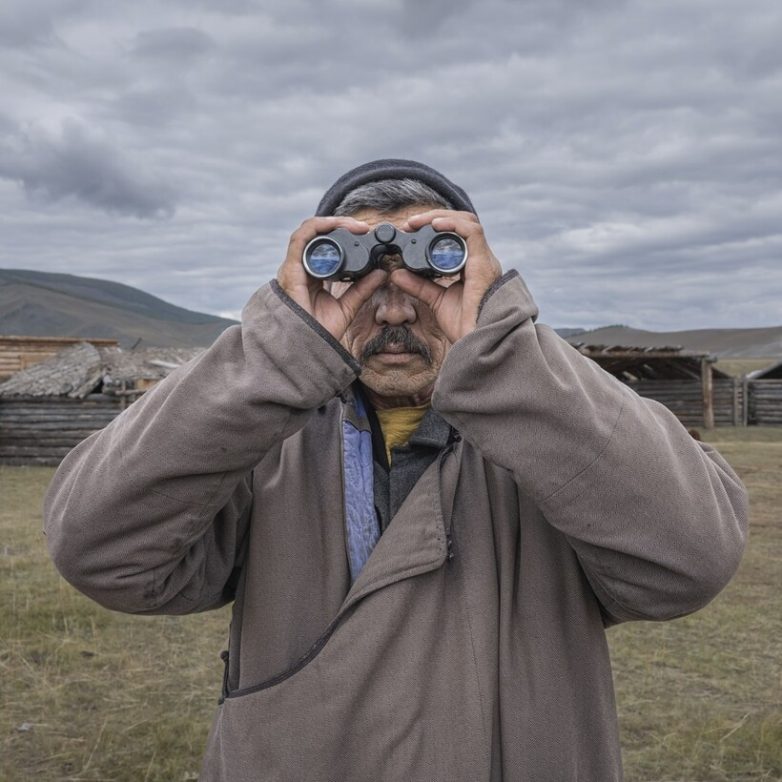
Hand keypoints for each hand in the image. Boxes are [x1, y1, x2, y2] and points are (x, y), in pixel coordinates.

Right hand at [276, 216, 387, 340]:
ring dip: (333, 223)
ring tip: (356, 226)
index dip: (345, 235)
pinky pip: (300, 238)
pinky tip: (336, 226)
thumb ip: (362, 289)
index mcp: (313, 275)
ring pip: (310, 231)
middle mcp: (302, 268)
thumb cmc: (321, 331)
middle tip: (365, 228)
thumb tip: (381, 273)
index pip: (326, 245)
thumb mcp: (348, 306)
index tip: (368, 236)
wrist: (307, 348)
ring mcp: (294, 267)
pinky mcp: (291, 269)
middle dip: (342, 225)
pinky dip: (319, 227)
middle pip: (319, 235)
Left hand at [390, 210, 502, 342]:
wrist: (476, 341)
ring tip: (416, 222)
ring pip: (467, 222)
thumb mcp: (436, 300)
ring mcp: (484, 260)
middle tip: (409, 224)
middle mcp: (480, 259)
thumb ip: (418, 286)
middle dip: (434, 219)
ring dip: (440, 218)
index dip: (433, 227)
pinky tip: (435, 225)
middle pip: (461, 225)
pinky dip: (453, 224)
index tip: (409, 231)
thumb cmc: (464, 326)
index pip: (456, 235)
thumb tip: (397, 274)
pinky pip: (472, 232)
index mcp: (472, 266)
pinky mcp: (483, 263)